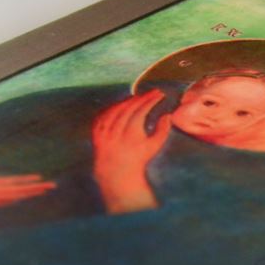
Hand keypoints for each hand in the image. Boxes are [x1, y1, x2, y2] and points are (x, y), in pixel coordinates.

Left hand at [0, 142, 55, 213]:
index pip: (0, 183)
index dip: (19, 181)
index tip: (36, 178)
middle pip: (10, 189)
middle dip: (31, 188)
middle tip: (51, 186)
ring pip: (5, 194)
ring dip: (26, 192)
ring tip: (44, 189)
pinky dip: (7, 196)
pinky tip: (20, 194)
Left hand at [92, 90, 171, 213]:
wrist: (117, 172)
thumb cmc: (139, 158)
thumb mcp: (153, 147)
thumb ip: (163, 131)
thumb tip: (167, 115)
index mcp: (132, 137)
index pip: (141, 111)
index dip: (150, 100)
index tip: (159, 94)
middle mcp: (117, 134)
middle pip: (129, 108)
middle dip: (142, 98)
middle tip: (151, 93)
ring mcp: (105, 133)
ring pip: (116, 108)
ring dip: (128, 100)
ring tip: (138, 97)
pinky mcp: (97, 132)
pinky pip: (105, 113)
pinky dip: (114, 107)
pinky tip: (122, 104)